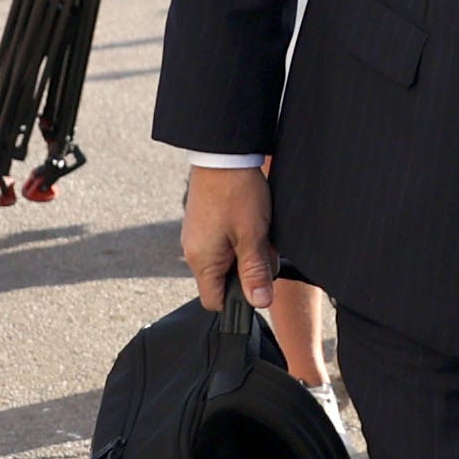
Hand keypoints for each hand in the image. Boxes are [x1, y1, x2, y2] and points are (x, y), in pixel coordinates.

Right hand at [182, 163, 277, 317]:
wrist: (224, 155)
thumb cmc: (236, 194)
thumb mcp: (252, 237)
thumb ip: (255, 273)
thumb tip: (260, 302)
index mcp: (202, 261)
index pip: (215, 301)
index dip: (238, 300)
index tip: (257, 286)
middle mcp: (195, 252)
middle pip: (224, 281)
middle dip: (249, 272)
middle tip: (264, 249)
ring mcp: (198, 237)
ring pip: (229, 260)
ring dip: (248, 252)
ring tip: (259, 231)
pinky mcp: (205, 224)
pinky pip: (225, 243)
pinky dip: (242, 238)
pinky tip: (252, 221)